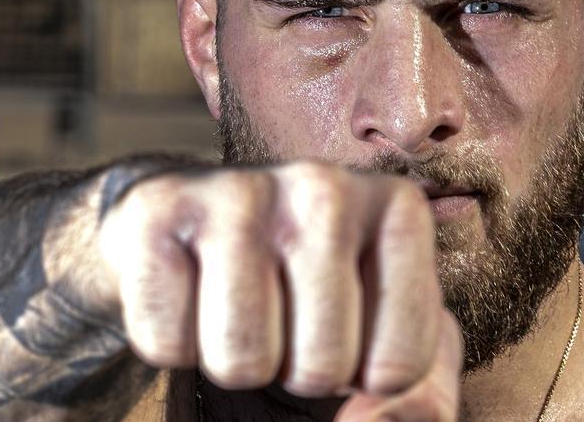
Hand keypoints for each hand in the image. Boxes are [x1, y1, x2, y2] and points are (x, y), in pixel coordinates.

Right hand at [97, 161, 460, 418]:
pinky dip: (175, 344)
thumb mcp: (386, 333)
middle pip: (323, 365)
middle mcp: (324, 184)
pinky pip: (167, 343)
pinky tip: (188, 292)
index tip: (347, 334)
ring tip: (239, 310)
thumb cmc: (305, 289)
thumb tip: (387, 412)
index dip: (364, 378)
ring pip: (243, 358)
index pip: (399, 366)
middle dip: (297, 371)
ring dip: (235, 361)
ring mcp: (237, 190)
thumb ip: (426, 395)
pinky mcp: (157, 209)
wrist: (191, 223)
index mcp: (397, 209)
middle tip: (285, 324)